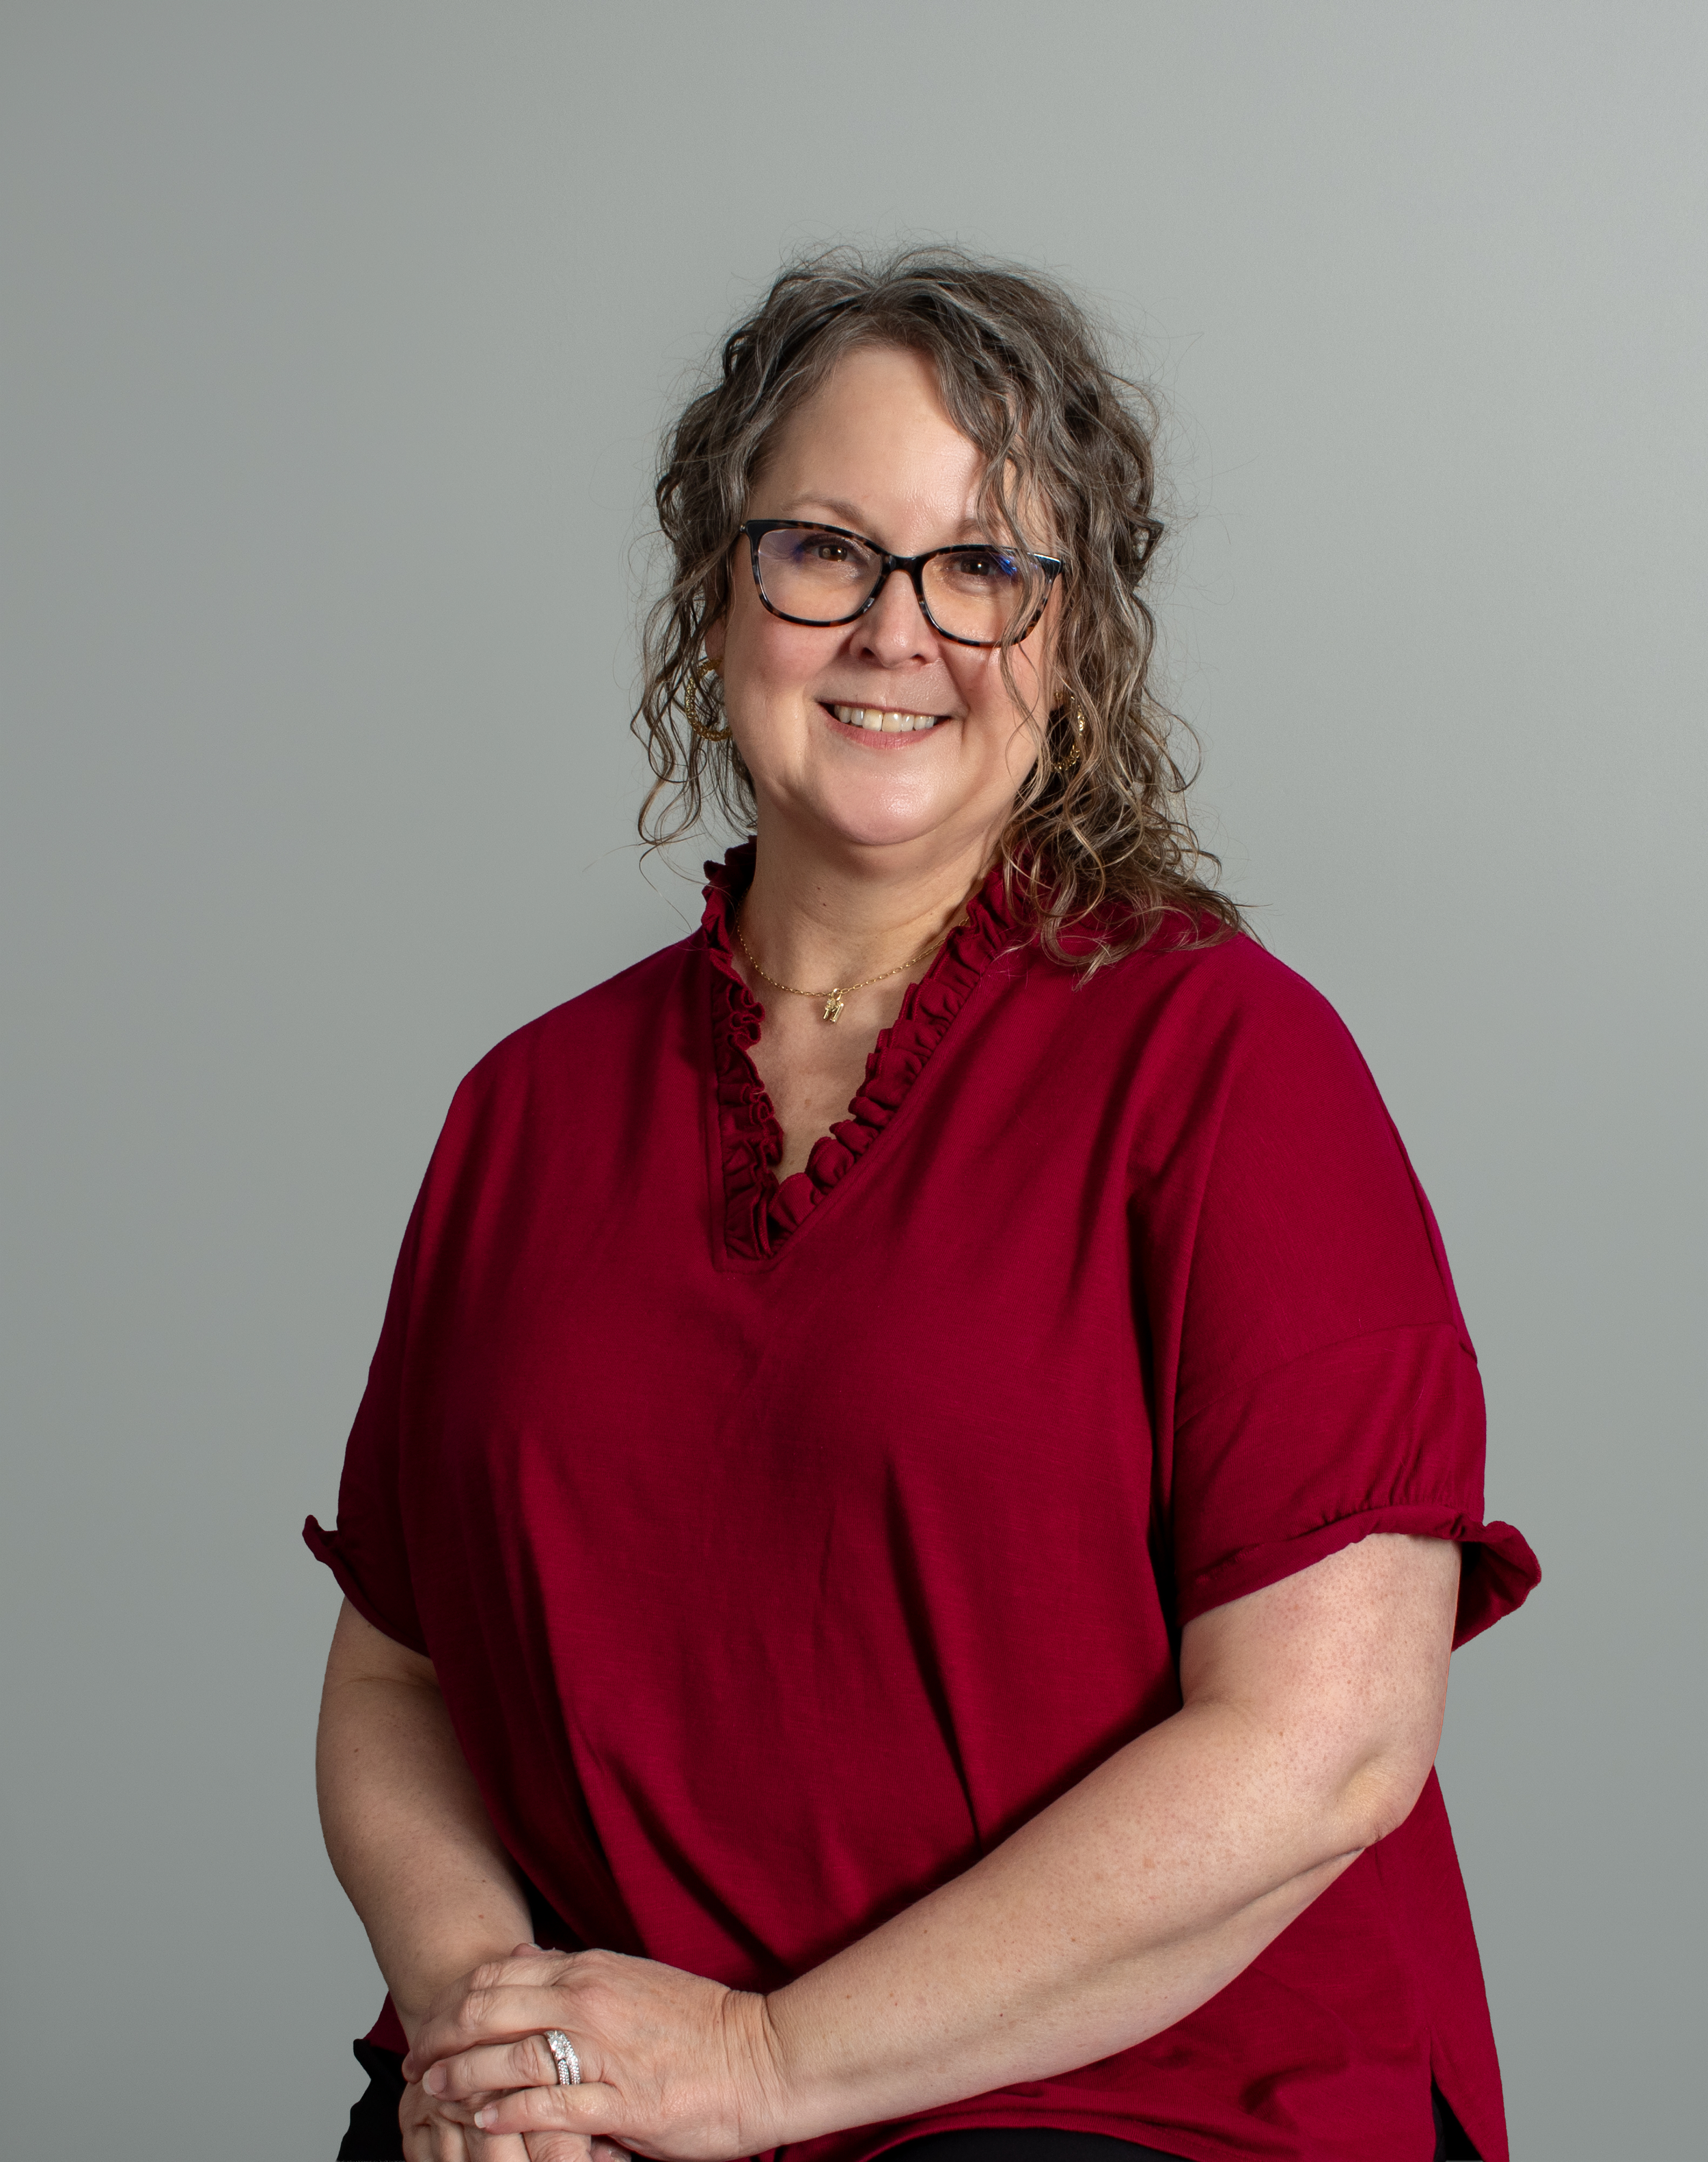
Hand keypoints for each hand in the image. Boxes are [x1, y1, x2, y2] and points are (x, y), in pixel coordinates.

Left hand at [405, 1943, 784, 2160]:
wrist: (761, 2056)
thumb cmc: (700, 2025)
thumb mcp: (634, 1980)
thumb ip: (579, 1975)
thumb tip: (525, 1963)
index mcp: (594, 1969)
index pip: (501, 1975)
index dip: (455, 1999)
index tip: (431, 2021)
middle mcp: (591, 2001)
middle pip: (490, 2011)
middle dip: (442, 2036)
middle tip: (415, 2060)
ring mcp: (604, 2052)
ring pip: (509, 2057)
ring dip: (461, 2076)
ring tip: (433, 2091)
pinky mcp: (621, 2101)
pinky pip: (548, 2106)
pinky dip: (508, 2113)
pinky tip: (484, 2120)